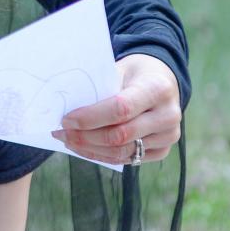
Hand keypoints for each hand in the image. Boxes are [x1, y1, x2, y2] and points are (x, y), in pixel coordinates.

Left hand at [52, 53, 181, 165]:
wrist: (163, 81)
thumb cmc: (134, 74)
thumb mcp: (118, 70)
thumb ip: (99, 89)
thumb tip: (66, 110)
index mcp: (157, 88)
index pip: (121, 108)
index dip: (90, 117)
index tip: (66, 119)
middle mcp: (168, 114)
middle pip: (120, 135)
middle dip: (85, 137)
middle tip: (61, 133)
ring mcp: (168, 136)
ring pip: (122, 152)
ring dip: (90, 149)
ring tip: (68, 141)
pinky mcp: (163, 150)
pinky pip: (127, 160)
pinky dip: (102, 156)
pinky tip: (84, 148)